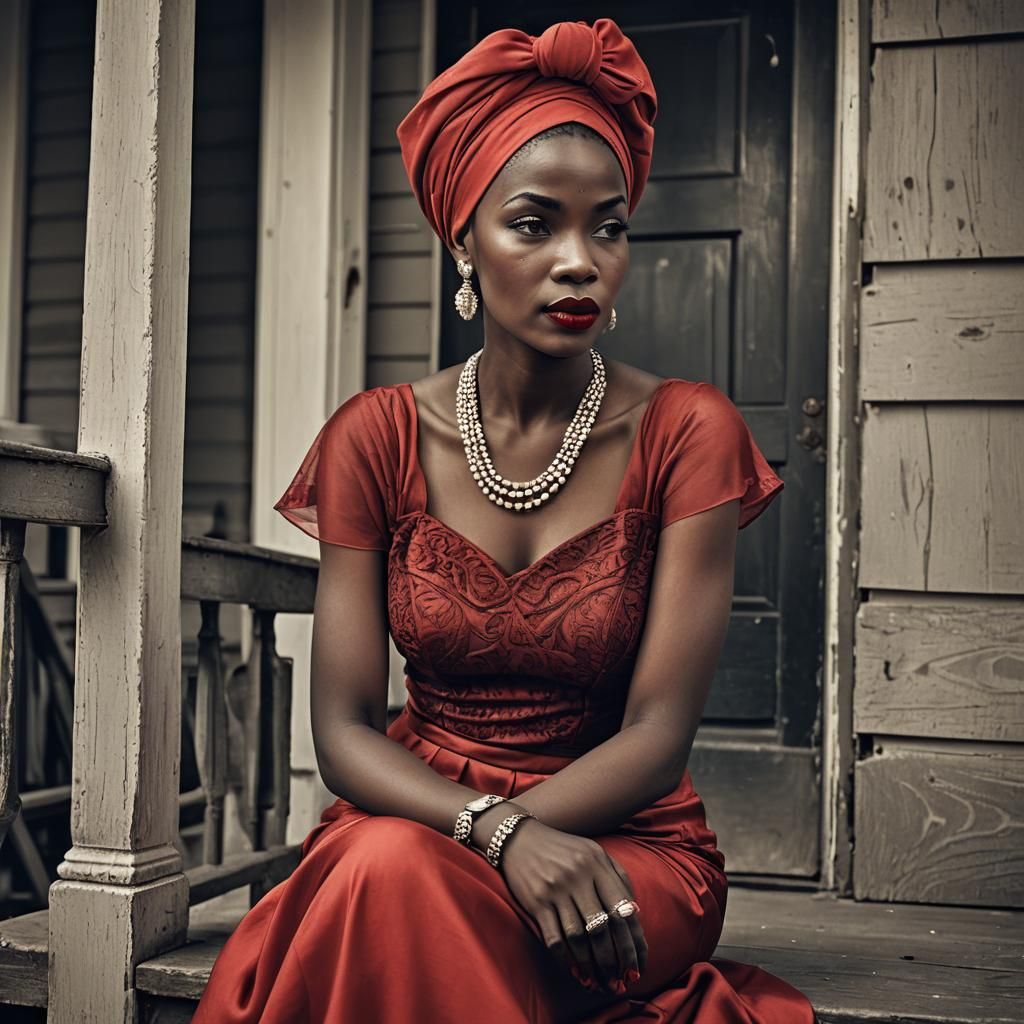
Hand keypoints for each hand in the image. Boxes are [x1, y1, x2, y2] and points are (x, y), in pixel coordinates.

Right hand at [490, 815, 647, 993]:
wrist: (519, 838)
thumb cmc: (563, 850)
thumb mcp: (593, 852)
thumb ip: (616, 877)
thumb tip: (634, 913)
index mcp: (598, 864)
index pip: (623, 909)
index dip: (634, 942)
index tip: (639, 966)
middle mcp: (579, 876)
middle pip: (604, 927)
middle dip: (616, 960)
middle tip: (621, 982)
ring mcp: (556, 889)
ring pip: (579, 937)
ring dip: (591, 965)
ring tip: (599, 983)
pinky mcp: (536, 902)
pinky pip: (554, 938)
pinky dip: (566, 960)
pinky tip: (574, 972)